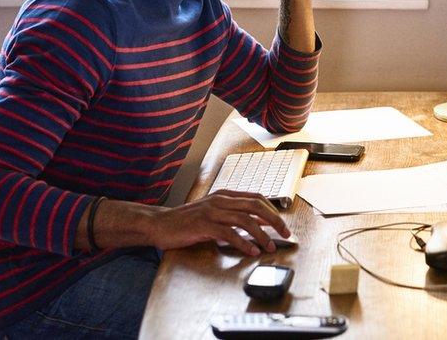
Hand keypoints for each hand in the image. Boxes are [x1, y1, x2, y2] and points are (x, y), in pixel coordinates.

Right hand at [147, 190, 289, 255]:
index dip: (273, 211)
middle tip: (285, 234)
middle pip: (256, 206)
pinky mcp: (203, 225)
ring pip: (245, 220)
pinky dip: (243, 243)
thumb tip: (258, 224)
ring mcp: (212, 211)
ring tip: (269, 247)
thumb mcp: (213, 213)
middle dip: (274, 220)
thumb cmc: (187, 221)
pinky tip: (251, 251)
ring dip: (261, 235)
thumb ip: (233, 215)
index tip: (283, 225)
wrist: (160, 224)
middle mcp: (220, 200)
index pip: (257, 198)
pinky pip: (229, 233)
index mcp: (225, 195)